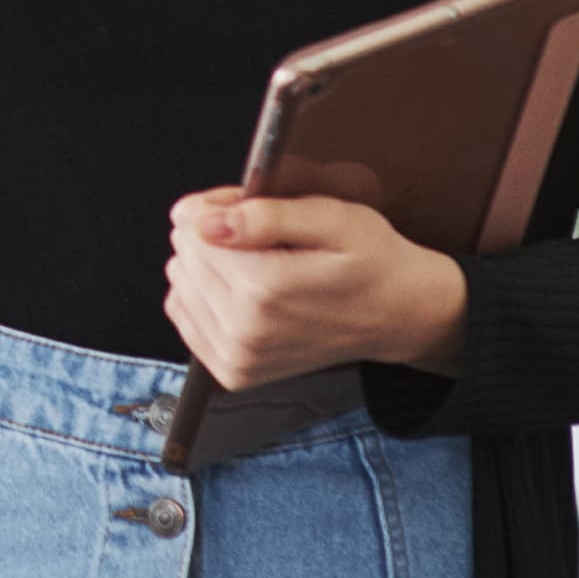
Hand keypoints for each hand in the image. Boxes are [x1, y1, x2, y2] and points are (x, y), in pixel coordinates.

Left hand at [163, 188, 467, 388]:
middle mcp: (246, 331)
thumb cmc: (371, 261)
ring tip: (256, 261)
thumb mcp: (332, 218)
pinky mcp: (234, 372)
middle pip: (185, 258)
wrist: (398, 316)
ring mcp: (239, 358)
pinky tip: (239, 289)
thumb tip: (203, 221)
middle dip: (210, 235)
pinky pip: (185, 318)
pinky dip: (202, 296)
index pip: (195, 231)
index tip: (245, 205)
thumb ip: (264, 215)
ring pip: (180, 286)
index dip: (216, 208)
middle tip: (259, 234)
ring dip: (206, 266)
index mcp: (266, 289)